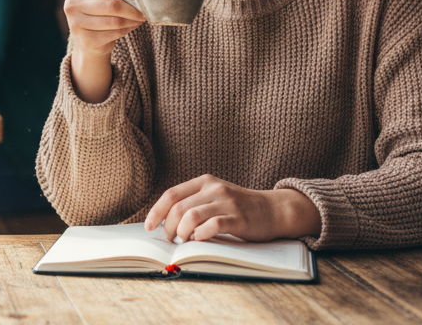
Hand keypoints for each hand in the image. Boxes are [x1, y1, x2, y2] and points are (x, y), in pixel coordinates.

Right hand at [64, 0, 144, 102]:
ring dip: (133, 20)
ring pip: (116, 21)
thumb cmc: (99, 7)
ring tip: (140, 17)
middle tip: (145, 9)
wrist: (88, 39)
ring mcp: (76, 23)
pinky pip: (115, 34)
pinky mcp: (86, 40)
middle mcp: (72, 3)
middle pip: (113, 5)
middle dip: (134, 8)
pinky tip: (129, 26)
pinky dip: (127, 30)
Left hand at [144, 174, 321, 243]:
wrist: (273, 210)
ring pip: (191, 217)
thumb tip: (165, 222)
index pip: (171, 194)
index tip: (148, 226)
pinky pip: (211, 226)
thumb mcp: (215, 196)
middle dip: (168, 227)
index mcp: (204, 181)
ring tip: (184, 241)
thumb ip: (194, 203)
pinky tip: (200, 240)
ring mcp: (226, 202)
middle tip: (170, 240)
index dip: (156, 211)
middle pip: (178, 208)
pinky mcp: (238, 218)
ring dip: (182, 233)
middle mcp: (214, 188)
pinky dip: (200, 236)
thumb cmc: (239, 207)